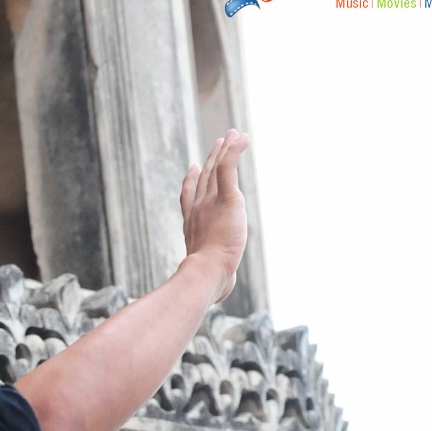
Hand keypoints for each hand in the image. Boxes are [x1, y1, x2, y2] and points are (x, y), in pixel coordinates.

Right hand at [180, 129, 249, 303]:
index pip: (190, 199)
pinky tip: (241, 136)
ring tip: (232, 134)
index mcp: (192, 227)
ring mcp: (210, 204)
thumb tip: (222, 296)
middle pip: (205, 179)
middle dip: (211, 159)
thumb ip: (220, 281)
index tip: (192, 170)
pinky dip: (234, 151)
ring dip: (225, 150)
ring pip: (217, 169)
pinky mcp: (226, 199)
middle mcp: (198, 211)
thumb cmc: (206, 285)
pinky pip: (228, 168)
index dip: (190, 183)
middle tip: (218, 142)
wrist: (204, 275)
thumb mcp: (214, 281)